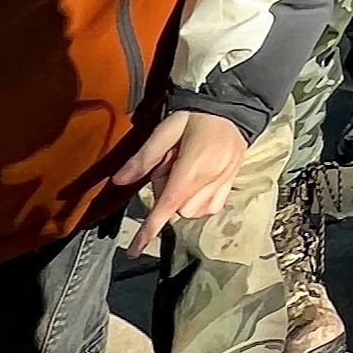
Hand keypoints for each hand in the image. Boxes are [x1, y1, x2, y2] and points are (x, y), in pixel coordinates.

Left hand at [115, 110, 251, 256]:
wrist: (233, 104)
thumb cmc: (197, 114)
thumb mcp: (166, 129)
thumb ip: (144, 157)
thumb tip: (119, 180)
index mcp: (193, 166)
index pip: (167, 205)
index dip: (149, 229)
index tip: (135, 249)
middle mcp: (211, 179)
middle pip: (178, 210)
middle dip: (167, 196)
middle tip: (168, 166)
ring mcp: (225, 182)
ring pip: (194, 211)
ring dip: (183, 200)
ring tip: (186, 170)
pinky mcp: (233, 182)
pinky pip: (211, 207)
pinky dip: (200, 201)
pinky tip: (199, 180)